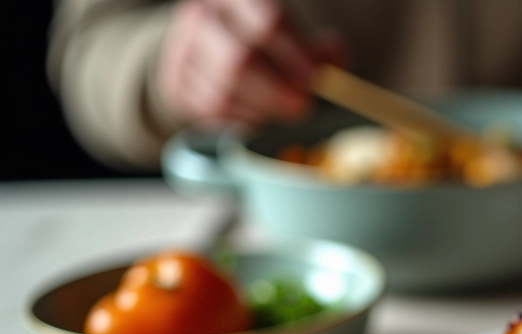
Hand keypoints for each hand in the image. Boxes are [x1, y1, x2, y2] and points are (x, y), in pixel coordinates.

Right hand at [158, 0, 342, 125]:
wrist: (210, 50)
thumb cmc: (264, 44)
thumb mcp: (293, 35)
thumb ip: (318, 49)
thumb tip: (335, 56)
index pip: (268, 21)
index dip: (295, 54)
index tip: (315, 79)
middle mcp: (202, 16)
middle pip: (240, 61)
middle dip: (277, 91)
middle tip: (302, 104)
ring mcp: (183, 50)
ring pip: (224, 93)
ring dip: (261, 109)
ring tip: (281, 108)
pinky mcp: (176, 83)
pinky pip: (213, 112)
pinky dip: (242, 119)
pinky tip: (259, 112)